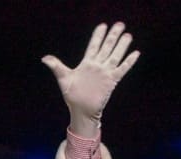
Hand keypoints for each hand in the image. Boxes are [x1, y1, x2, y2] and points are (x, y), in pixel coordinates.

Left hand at [41, 21, 139, 137]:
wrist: (81, 110)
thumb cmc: (72, 96)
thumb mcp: (64, 79)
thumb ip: (56, 66)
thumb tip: (45, 58)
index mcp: (86, 63)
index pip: (93, 46)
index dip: (97, 36)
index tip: (102, 26)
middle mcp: (97, 66)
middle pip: (106, 47)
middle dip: (112, 36)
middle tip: (120, 24)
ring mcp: (105, 73)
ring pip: (115, 56)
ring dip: (121, 46)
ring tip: (128, 35)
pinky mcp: (111, 81)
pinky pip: (122, 70)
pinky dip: (128, 62)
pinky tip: (135, 53)